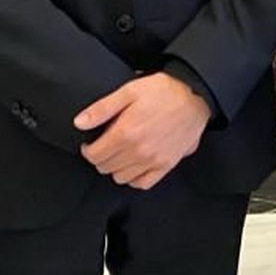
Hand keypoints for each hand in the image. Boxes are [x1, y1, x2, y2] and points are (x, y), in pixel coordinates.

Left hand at [74, 72, 210, 189]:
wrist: (195, 96)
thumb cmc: (164, 91)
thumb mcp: (129, 90)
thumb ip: (102, 108)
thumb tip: (80, 122)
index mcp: (126, 133)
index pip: (94, 155)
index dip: (88, 149)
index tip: (90, 143)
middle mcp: (138, 151)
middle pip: (105, 167)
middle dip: (100, 157)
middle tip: (105, 145)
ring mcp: (153, 160)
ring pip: (121, 178)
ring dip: (116, 168)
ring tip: (120, 154)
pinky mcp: (166, 165)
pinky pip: (143, 183)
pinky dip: (134, 178)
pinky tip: (134, 166)